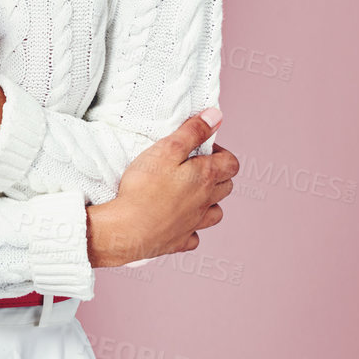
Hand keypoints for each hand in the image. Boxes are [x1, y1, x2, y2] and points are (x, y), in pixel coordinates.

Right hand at [87, 112, 238, 267]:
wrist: (127, 229)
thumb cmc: (144, 187)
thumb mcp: (167, 149)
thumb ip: (193, 131)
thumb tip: (216, 116)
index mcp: (205, 177)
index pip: (231, 163)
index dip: (221, 152)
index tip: (201, 149)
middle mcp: (205, 202)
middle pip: (226, 187)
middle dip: (216, 174)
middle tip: (194, 167)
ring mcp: (194, 224)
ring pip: (215, 213)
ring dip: (209, 202)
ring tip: (190, 194)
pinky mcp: (179, 241)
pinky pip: (193, 236)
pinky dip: (191, 228)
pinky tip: (178, 221)